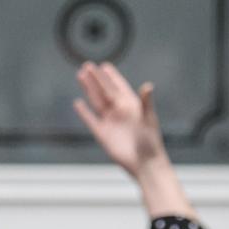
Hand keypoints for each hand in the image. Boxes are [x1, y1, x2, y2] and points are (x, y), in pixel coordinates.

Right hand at [73, 62, 166, 178]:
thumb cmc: (150, 141)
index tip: (104, 66)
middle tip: (87, 65)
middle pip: (104, 91)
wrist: (143, 163)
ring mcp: (110, 122)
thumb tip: (147, 85)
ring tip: (80, 76)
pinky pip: (90, 120)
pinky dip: (84, 112)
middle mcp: (119, 111)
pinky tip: (78, 103)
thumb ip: (146, 102)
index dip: (112, 76)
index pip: (118, 87)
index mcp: (131, 105)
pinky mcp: (102, 134)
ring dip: (88, 89)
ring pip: (96, 101)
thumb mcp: (148, 118)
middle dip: (96, 79)